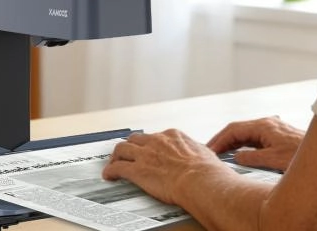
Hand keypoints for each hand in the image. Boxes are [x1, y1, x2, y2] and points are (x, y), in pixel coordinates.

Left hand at [102, 129, 231, 204]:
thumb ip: (197, 153)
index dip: (150, 145)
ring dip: (116, 157)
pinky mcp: (137, 171)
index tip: (149, 151)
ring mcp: (145, 155)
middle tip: (127, 154)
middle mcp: (157, 141)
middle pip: (136, 139)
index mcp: (174, 136)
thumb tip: (203, 156)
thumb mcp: (204, 154)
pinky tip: (109, 176)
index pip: (156, 137)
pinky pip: (117, 168)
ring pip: (122, 149)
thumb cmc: (207, 172)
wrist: (200, 181)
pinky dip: (110, 171)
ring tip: (113, 163)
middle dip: (130, 147)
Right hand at [207, 116, 304, 170]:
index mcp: (263, 126)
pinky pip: (254, 139)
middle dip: (223, 140)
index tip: (209, 149)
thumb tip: (236, 157)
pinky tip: (239, 154)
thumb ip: (251, 158)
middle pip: (238, 130)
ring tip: (220, 154)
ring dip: (232, 143)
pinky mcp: (277, 136)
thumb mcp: (273, 160)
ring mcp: (272, 129)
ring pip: (246, 134)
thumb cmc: (301, 156)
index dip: (219, 140)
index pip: (233, 129)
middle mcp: (267, 124)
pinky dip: (243, 145)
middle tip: (209, 152)